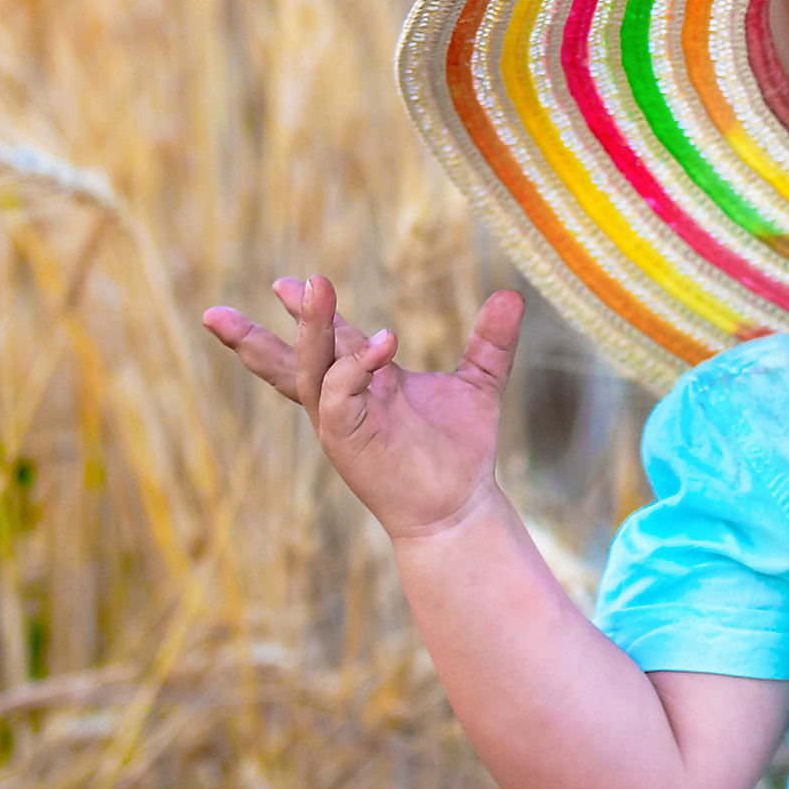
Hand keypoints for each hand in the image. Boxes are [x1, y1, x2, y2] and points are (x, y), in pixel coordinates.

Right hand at [201, 277, 524, 542]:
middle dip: (279, 323)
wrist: (459, 506)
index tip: (281, 284)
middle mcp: (344, 399)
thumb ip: (491, 340)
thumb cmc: (462, 451)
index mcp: (365, 382)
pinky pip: (337, 395)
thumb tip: (511, 295)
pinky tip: (385, 343)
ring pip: (311, 367)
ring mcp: (340, 419)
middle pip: (299, 355)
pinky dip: (353, 367)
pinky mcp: (346, 438)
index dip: (309, 311)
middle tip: (277, 283)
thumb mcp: (480, 383)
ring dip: (308, 328)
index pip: (329, 339)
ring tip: (313, 287)